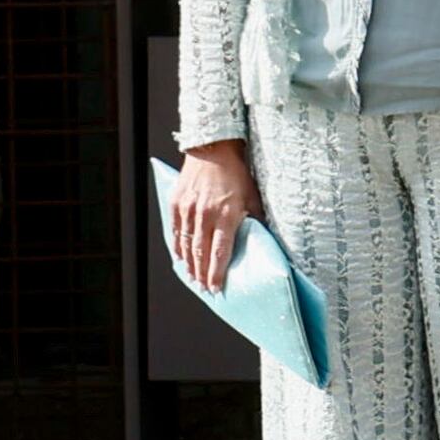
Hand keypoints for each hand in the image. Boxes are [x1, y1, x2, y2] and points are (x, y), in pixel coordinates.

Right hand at [167, 141, 258, 293]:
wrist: (213, 151)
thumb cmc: (237, 174)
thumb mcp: (253, 196)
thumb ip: (256, 219)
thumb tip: (264, 239)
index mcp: (226, 214)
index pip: (220, 252)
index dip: (217, 273)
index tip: (216, 287)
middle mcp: (205, 214)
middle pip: (201, 253)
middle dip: (202, 274)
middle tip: (204, 289)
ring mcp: (188, 210)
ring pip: (186, 245)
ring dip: (189, 264)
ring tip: (193, 278)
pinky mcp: (177, 204)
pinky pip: (175, 231)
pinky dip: (178, 246)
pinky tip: (181, 257)